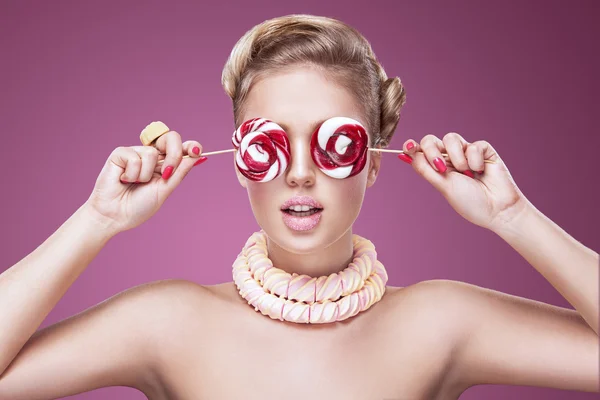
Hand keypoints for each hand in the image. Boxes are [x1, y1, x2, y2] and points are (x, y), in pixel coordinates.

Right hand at [85, 131, 207, 232]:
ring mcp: (136, 153)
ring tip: (135, 184)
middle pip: (171, 138)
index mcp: (165, 165)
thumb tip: (199, 157)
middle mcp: (152, 156)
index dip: (191, 146)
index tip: (197, 150)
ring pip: (152, 152)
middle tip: (165, 174)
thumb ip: (180, 172)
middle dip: (173, 155)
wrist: (115, 216)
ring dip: (145, 175)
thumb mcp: (164, 190)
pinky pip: (135, 156)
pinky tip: (123, 180)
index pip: (181, 148)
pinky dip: (132, 174)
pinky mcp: (120, 154)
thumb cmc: (138, 206)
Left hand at [397, 132, 528, 230]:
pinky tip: (480, 171)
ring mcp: (466, 152)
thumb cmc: (470, 202)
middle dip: (432, 151)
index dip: (413, 146)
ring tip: (466, 173)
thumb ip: (425, 169)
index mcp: (437, 168)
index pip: (420, 151)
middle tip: (440, 167)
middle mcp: (450, 158)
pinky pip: (473, 144)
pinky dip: (474, 159)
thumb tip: (404, 155)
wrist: (497, 209)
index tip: (409, 147)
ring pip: (451, 138)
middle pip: (431, 140)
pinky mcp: (483, 150)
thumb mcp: (442, 186)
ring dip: (456, 157)